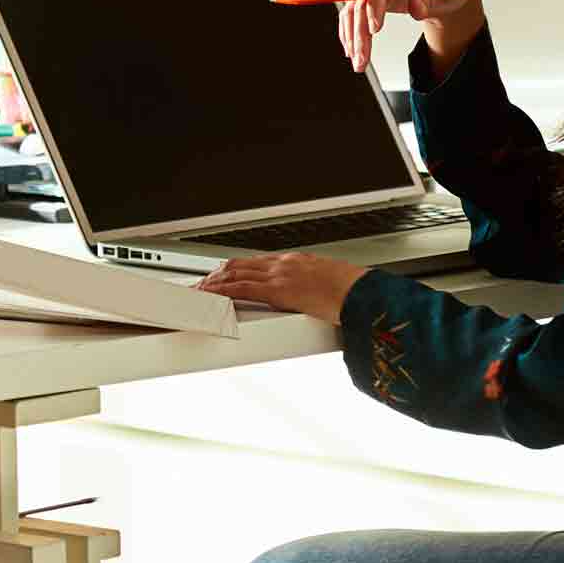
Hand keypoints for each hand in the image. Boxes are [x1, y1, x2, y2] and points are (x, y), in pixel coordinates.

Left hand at [193, 253, 365, 324]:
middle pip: (240, 264)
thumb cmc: (354, 292)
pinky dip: (222, 292)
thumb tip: (310, 301)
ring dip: (213, 283)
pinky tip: (211, 297)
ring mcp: (280, 275)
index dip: (236, 268)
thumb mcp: (329, 285)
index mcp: (296, 261)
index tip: (224, 275)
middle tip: (202, 284)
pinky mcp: (279, 291)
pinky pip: (242, 289)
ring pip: (235, 274)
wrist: (364, 293)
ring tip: (199, 292)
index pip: (256, 262)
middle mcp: (284, 264)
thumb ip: (313, 290)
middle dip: (218, 274)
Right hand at [338, 0, 482, 74]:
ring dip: (352, 36)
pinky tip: (353, 50)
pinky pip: (354, 13)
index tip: (375, 29)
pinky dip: (350, 33)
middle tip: (363, 56)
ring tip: (359, 61)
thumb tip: (416, 7)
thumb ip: (433, 3)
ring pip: (354, 8)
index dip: (375, 3)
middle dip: (360, 30)